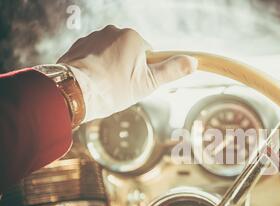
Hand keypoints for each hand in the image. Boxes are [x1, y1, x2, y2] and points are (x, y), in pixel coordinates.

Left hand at [58, 25, 196, 121]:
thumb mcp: (149, 83)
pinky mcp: (78, 46)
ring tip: (105, 86)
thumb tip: (194, 62)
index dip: (144, 72)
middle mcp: (112, 31)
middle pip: (129, 53)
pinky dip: (95, 68)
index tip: (135, 84)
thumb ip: (172, 71)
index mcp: (132, 37)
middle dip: (127, 69)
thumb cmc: (114, 88)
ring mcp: (93, 37)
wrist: (75, 91)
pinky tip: (93, 82)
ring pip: (110, 55)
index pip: (148, 54)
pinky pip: (93, 57)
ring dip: (110, 68)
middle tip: (120, 87)